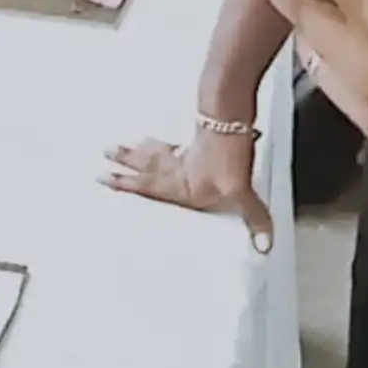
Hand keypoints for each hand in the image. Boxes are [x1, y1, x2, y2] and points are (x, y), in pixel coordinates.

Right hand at [98, 129, 272, 253]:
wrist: (230, 122)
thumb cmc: (229, 160)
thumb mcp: (243, 193)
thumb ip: (254, 218)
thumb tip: (265, 245)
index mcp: (182, 186)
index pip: (150, 186)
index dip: (126, 184)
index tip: (103, 177)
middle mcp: (178, 169)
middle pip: (147, 165)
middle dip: (125, 162)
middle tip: (104, 153)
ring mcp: (185, 152)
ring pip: (155, 152)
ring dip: (136, 150)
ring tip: (117, 144)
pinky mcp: (194, 138)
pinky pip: (171, 143)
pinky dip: (159, 141)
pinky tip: (151, 137)